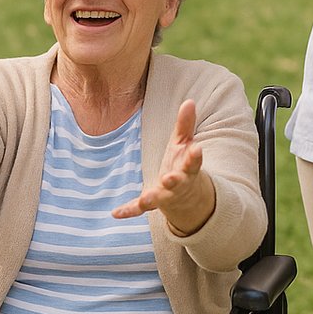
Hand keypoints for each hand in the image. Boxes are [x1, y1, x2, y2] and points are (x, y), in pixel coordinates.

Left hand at [113, 99, 214, 234]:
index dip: (195, 156)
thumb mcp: (184, 144)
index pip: (193, 161)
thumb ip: (185, 124)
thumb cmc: (182, 163)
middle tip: (169, 178)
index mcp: (187, 167)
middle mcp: (179, 183)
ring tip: (145, 199)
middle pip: (178, 182)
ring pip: (160, 198)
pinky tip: (115, 213)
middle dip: (174, 180)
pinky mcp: (152, 203)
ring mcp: (166, 195)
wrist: (186, 196)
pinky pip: (139, 209)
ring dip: (153, 198)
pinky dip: (129, 210)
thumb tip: (189, 101)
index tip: (197, 149)